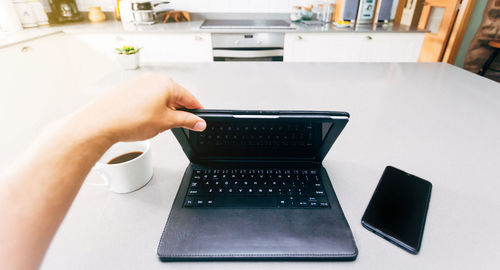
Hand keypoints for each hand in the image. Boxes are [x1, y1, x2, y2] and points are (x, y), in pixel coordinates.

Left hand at [75, 73, 205, 142]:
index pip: (189, 97)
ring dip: (161, 112)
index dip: (196, 111)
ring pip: (159, 98)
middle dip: (177, 112)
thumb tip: (199, 122)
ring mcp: (139, 83)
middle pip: (174, 97)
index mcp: (166, 83)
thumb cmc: (129, 119)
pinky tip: (142, 121)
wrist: (101, 122)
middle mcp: (153, 79)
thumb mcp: (166, 123)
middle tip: (175, 127)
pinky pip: (145, 99)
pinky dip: (148, 110)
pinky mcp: (128, 90)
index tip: (200, 120)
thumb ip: (186, 121)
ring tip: (154, 125)